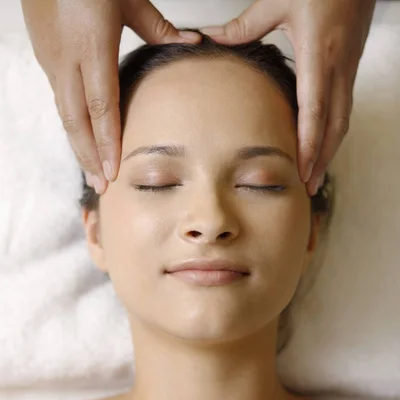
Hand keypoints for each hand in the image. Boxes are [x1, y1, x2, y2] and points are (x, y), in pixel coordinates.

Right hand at [21, 0, 200, 193]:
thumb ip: (158, 26)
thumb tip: (192, 41)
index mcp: (92, 47)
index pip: (101, 107)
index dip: (107, 142)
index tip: (113, 171)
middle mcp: (68, 60)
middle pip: (78, 121)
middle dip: (89, 157)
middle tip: (101, 186)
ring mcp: (53, 60)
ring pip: (65, 114)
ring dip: (78, 146)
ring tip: (91, 173)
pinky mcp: (45, 56)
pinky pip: (60, 100)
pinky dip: (72, 125)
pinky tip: (81, 141)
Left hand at [201, 0, 375, 194]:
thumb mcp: (279, 0)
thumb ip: (246, 25)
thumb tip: (214, 39)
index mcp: (319, 55)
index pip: (315, 111)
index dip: (310, 145)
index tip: (302, 170)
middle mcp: (338, 67)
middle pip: (333, 126)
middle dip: (322, 160)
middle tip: (308, 186)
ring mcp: (347, 69)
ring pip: (343, 120)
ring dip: (330, 150)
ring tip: (316, 174)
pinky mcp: (350, 66)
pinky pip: (344, 107)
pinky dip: (334, 132)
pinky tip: (324, 143)